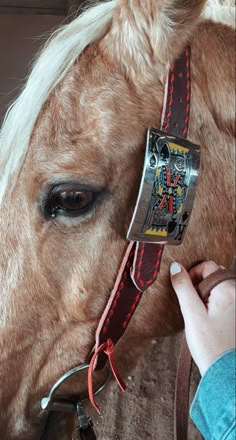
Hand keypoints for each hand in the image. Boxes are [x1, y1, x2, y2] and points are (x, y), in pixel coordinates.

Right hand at [170, 260, 235, 375]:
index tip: (184, 289)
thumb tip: (175, 267)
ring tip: (200, 313)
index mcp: (228, 290)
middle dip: (200, 283)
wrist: (224, 372)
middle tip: (192, 303)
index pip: (207, 266)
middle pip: (214, 274)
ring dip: (206, 293)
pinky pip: (224, 297)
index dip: (192, 274)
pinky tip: (208, 318)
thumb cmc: (209, 346)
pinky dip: (213, 301)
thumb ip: (183, 287)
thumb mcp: (191, 314)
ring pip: (218, 285)